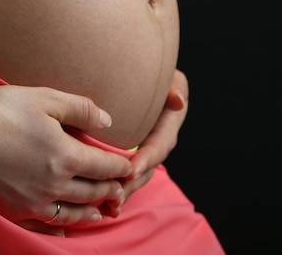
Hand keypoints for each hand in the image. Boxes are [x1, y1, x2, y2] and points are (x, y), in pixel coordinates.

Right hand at [0, 85, 132, 236]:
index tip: (129, 166)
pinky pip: (45, 224)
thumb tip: (107, 121)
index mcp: (67, 156)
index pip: (104, 166)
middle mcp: (56, 184)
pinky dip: (61, 227)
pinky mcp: (15, 208)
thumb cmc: (0, 113)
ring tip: (100, 212)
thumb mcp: (44, 99)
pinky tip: (64, 228)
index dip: (120, 166)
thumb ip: (80, 109)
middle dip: (110, 190)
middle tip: (120, 189)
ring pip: (73, 211)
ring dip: (91, 211)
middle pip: (92, 191)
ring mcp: (35, 200)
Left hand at [102, 69, 188, 216]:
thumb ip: (175, 86)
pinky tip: (103, 206)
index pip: (158, 145)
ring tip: (109, 208)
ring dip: (124, 193)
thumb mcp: (168, 77)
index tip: (131, 170)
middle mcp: (157, 141)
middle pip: (146, 168)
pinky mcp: (128, 155)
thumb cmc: (151, 74)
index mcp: (167, 125)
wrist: (133, 78)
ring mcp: (143, 151)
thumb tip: (177, 100)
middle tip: (115, 197)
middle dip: (132, 185)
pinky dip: (115, 190)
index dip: (146, 159)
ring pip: (135, 177)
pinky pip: (123, 175)